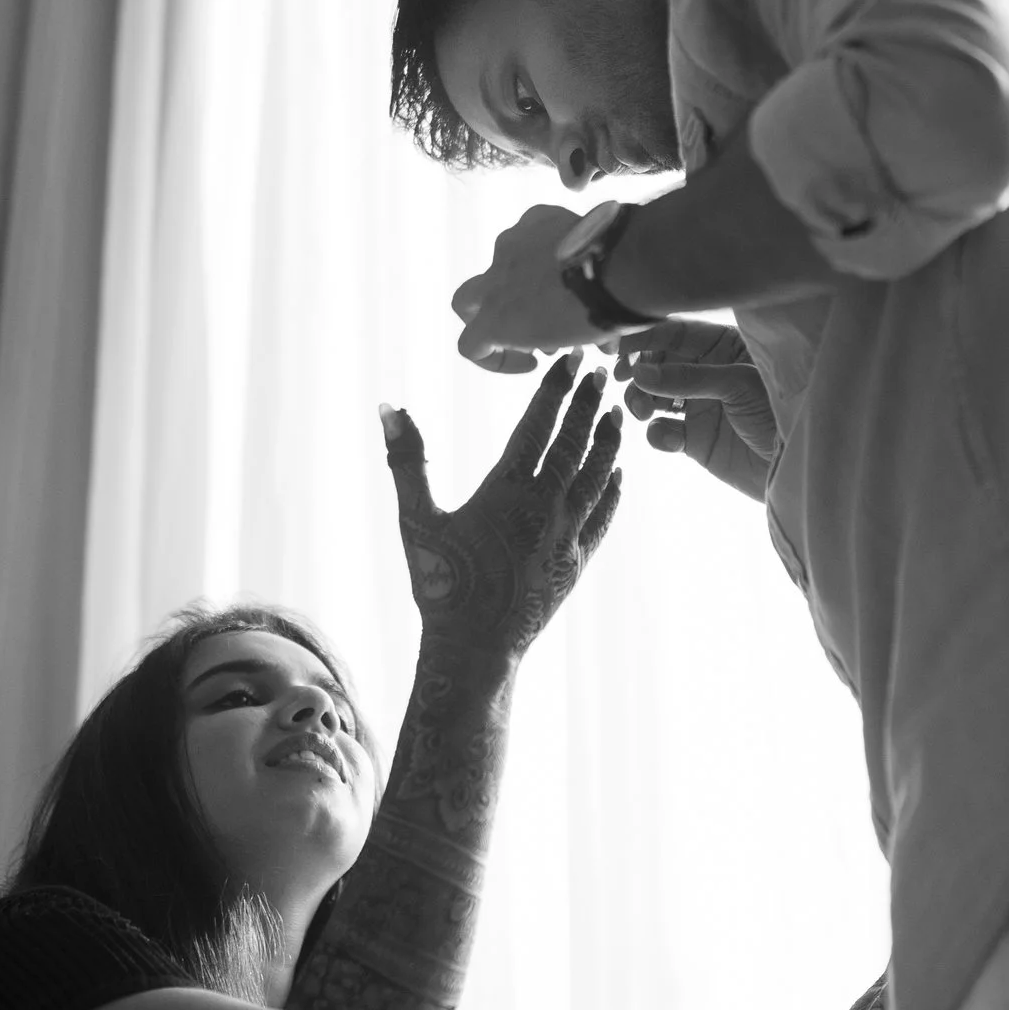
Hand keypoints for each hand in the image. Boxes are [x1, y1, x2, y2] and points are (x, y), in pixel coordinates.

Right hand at [380, 352, 622, 660]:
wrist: (474, 651)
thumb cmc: (439, 584)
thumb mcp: (415, 519)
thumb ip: (407, 459)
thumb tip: (389, 406)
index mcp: (507, 491)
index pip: (539, 425)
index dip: (557, 388)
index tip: (572, 358)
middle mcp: (546, 509)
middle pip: (575, 442)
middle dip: (590, 402)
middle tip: (605, 368)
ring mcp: (567, 536)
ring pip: (598, 475)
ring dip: (609, 439)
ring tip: (617, 409)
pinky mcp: (577, 563)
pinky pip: (603, 516)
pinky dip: (613, 489)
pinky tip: (619, 471)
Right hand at [450, 204, 612, 372]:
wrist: (623, 267)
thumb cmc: (598, 316)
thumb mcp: (576, 341)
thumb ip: (563, 338)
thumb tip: (591, 339)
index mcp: (496, 319)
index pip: (470, 345)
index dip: (495, 359)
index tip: (533, 359)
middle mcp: (493, 280)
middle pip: (465, 301)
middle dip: (489, 312)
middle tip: (528, 321)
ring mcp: (511, 245)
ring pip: (505, 263)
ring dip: (525, 278)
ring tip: (563, 284)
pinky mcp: (534, 218)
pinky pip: (531, 233)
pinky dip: (546, 246)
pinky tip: (574, 251)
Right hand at [614, 320, 778, 502]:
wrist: (797, 465)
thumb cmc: (780, 412)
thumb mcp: (737, 385)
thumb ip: (686, 377)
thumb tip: (638, 373)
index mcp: (724, 346)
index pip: (675, 331)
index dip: (642, 335)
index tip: (612, 344)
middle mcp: (708, 372)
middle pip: (657, 361)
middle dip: (637, 369)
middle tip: (620, 377)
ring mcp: (700, 406)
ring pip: (653, 395)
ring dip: (640, 400)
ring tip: (642, 411)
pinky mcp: (696, 439)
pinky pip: (663, 431)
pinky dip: (658, 433)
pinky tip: (668, 438)